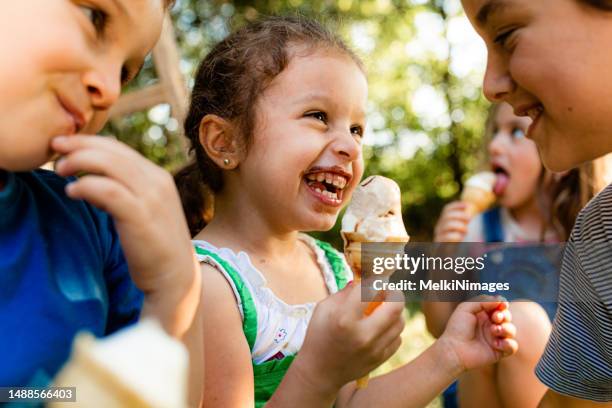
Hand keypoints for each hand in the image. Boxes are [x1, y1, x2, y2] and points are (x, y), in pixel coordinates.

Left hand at [52, 135, 198, 333]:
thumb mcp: (143, 210)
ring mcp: (151, 198)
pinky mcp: (140, 216)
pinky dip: (86, 186)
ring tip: (60, 170)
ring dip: (80, 161)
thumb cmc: (154, 246)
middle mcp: (157, 181)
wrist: (175, 277)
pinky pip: (108, 190)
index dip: (90, 142)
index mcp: (158, 177)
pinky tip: (72, 192)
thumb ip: (123, 191)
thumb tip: (90, 179)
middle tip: (55, 146)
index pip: (120, 149)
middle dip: (80, 144)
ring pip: (111, 164)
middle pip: (114, 151)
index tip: (65, 144)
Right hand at [292, 283, 404, 395]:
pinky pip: (398, 338)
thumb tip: (364, 280)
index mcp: (345, 318)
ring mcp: (374, 349)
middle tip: (388, 291)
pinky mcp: (380, 359)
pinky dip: (391, 330)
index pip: (371, 289)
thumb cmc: (319, 335)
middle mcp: (363, 334)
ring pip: (400, 322)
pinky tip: (380, 328)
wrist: (319, 372)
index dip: (375, 280)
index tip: (374, 279)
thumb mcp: (324, 308)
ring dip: (394, 312)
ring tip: (382, 310)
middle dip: (394, 293)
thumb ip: (346, 292)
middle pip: (396, 306)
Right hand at [434, 201, 470, 241]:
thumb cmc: (455, 244)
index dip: (457, 205)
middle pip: (447, 216)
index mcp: (442, 222)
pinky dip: (455, 235)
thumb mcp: (459, 230)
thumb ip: (463, 220)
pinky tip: (460, 238)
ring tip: (466, 231)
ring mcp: (438, 236)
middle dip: (460, 215)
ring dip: (459, 226)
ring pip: (447, 225)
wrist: (446, 259)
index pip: (447, 209)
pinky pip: (447, 237)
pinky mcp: (439, 245)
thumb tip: (471, 208)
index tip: (467, 205)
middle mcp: (439, 228)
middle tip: (470, 218)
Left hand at [439, 297, 517, 372]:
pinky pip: (512, 346)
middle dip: (504, 316)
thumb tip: (501, 300)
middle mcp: (490, 325)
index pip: (499, 306)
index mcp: (482, 314)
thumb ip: (483, 301)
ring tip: (493, 330)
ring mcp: (495, 338)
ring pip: (511, 330)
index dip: (503, 304)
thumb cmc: (457, 328)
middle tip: (495, 318)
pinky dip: (508, 344)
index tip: (502, 305)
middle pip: (507, 316)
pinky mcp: (499, 351)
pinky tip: (495, 344)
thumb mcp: (466, 308)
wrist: (455, 350)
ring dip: (506, 329)